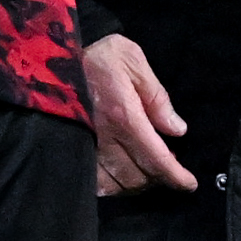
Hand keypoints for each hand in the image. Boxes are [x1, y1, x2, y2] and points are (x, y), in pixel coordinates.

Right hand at [83, 34, 196, 194]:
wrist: (51, 55)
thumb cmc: (97, 55)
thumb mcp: (132, 60)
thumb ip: (156, 96)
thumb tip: (177, 129)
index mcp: (124, 115)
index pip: (155, 157)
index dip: (175, 176)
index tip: (189, 184)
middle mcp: (105, 138)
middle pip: (138, 176)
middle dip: (158, 178)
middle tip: (169, 166)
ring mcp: (87, 147)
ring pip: (118, 183)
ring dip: (137, 182)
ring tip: (147, 168)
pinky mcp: (74, 150)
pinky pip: (96, 182)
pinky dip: (113, 185)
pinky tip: (121, 174)